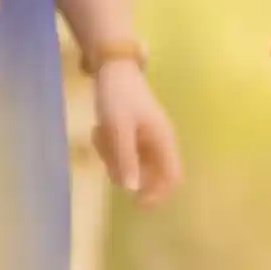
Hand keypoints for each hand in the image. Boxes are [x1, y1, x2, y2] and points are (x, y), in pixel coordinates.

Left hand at [91, 61, 181, 205]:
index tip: (134, 201)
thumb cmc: (118, 97)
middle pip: (148, 173)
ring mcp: (146, 138)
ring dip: (113, 158)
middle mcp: (159, 142)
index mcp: (163, 140)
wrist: (112, 68)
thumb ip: (126, 159)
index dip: (158, 194)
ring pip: (132, 164)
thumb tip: (132, 190)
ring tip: (99, 135)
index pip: (172, 177)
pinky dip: (110, 148)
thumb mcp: (118, 129)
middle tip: (105, 154)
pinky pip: (124, 152)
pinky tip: (98, 131)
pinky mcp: (134, 133)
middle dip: (124, 170)